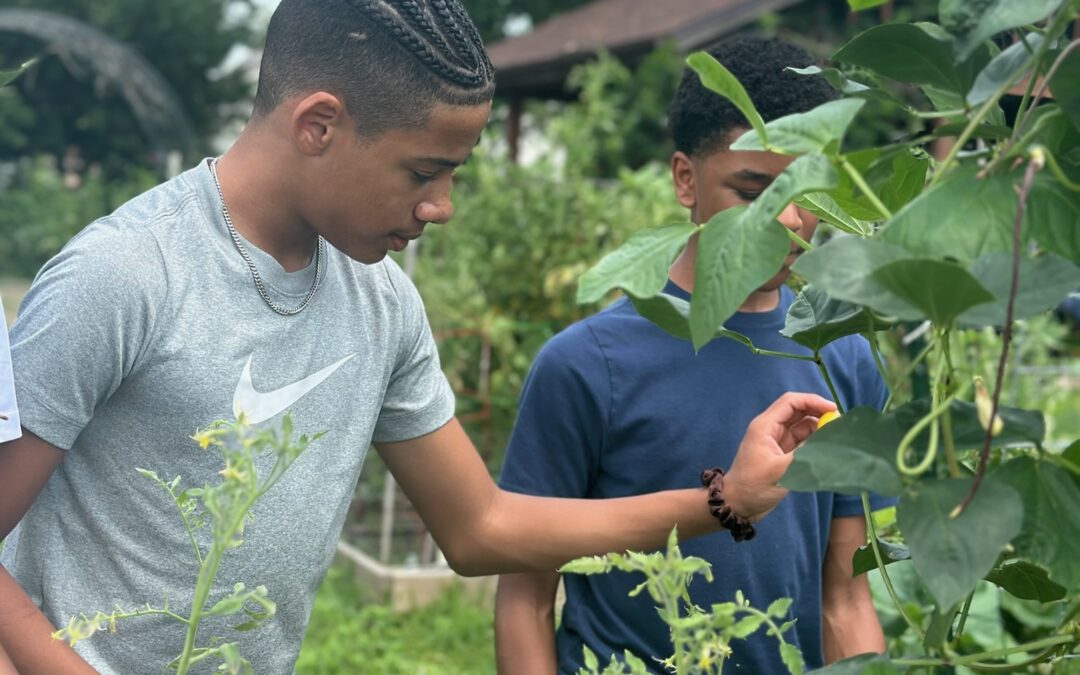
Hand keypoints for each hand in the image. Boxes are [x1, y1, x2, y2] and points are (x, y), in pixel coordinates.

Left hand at [723, 392, 835, 521]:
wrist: (738, 505)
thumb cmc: (753, 487)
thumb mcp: (781, 470)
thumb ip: (807, 455)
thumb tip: (831, 444)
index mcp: (765, 426)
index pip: (791, 402)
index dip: (813, 401)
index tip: (833, 410)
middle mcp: (771, 430)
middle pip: (798, 412)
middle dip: (818, 414)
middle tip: (839, 424)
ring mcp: (778, 442)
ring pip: (802, 427)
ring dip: (818, 429)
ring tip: (836, 437)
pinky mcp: (783, 455)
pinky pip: (802, 442)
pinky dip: (815, 442)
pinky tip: (827, 448)